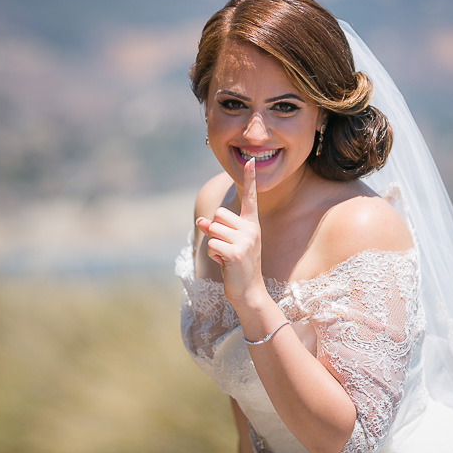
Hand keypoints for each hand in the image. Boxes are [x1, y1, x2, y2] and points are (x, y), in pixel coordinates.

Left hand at [196, 158, 265, 309]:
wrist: (249, 292)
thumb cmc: (238, 266)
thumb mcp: (228, 244)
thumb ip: (216, 229)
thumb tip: (200, 220)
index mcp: (252, 225)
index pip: (251, 198)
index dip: (251, 180)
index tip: (252, 161)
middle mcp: (251, 229)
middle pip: (218, 214)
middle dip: (215, 230)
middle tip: (227, 247)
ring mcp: (245, 241)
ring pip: (212, 228)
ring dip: (213, 243)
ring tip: (225, 256)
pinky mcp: (235, 253)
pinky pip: (211, 244)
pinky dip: (212, 254)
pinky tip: (224, 264)